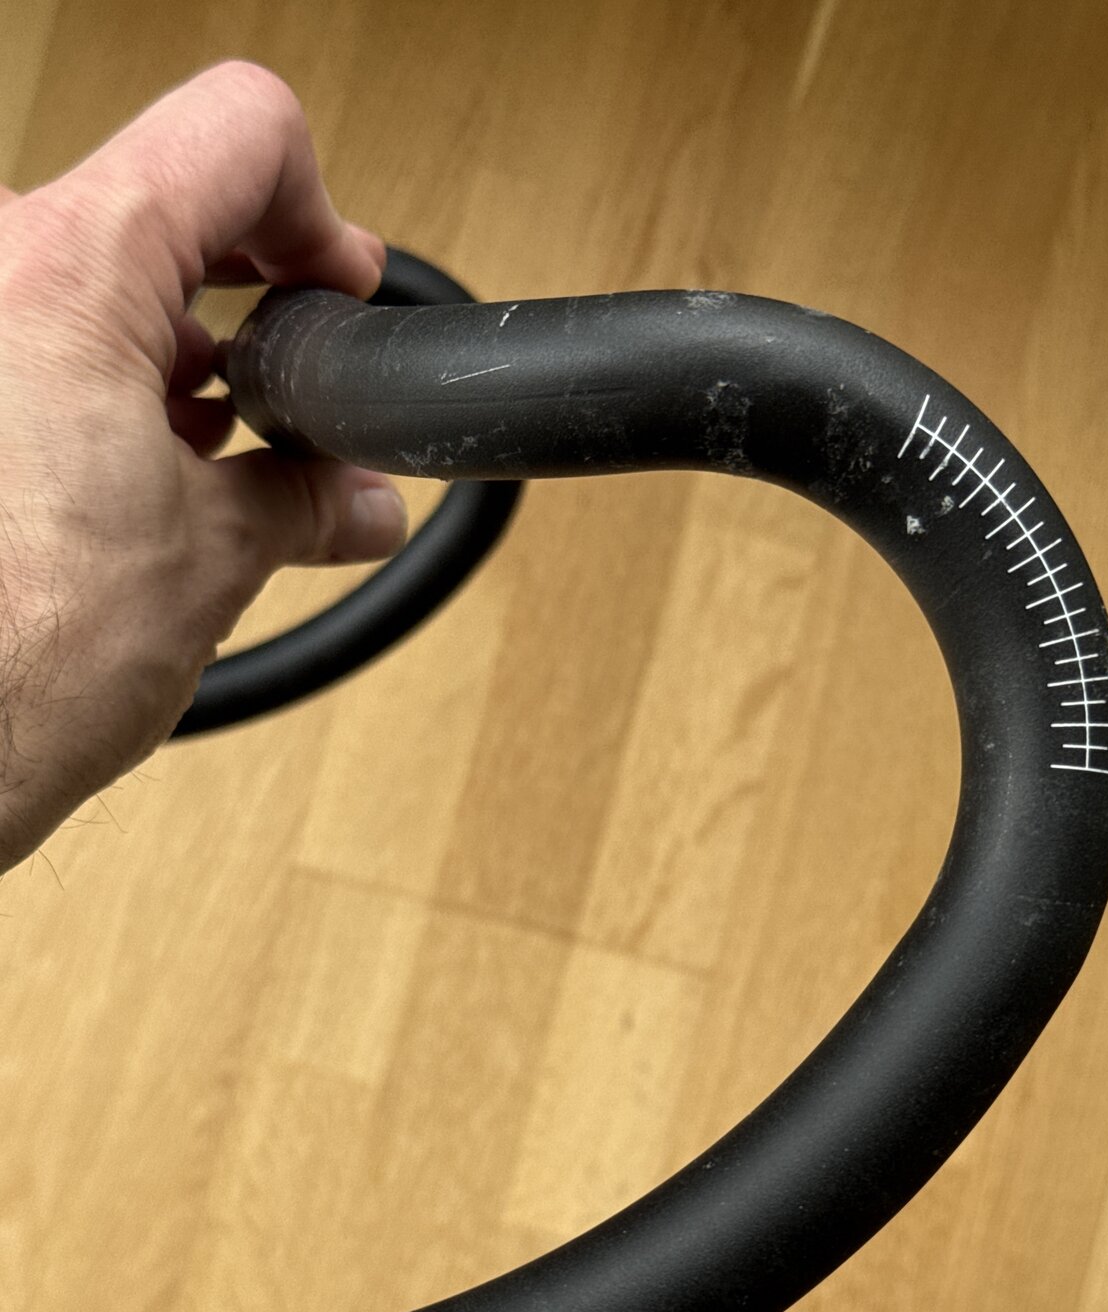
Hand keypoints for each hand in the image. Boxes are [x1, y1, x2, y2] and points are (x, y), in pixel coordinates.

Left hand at [0, 60, 408, 872]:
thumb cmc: (12, 667)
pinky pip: (31, 341)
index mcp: (65, 269)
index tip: (334, 292)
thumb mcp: (213, 565)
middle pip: (160, 210)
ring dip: (169, 362)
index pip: (235, 134)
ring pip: (89, 280)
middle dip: (245, 309)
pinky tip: (138, 482)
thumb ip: (306, 499)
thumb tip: (359, 498)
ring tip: (214, 465)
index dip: (316, 213)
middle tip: (294, 391)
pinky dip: (97, 393)